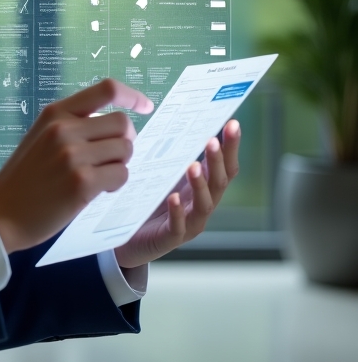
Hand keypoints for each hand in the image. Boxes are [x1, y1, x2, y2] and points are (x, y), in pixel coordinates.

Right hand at [0, 79, 153, 252]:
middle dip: (125, 141)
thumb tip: (117, 124)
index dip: (131, 96)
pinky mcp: (82, 182)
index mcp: (55, 113)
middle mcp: (64, 129)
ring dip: (120, 164)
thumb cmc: (25, 177)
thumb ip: (72, 125)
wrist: (2, 211)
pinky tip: (98, 189)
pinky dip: (116, 183)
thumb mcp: (41, 137)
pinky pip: (121, 174)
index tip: (145, 107)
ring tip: (100, 175)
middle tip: (112, 157)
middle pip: (123, 123)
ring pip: (126, 149)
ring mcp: (73, 155)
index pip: (106, 89)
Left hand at [113, 119, 241, 268]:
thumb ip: (174, 155)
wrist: (129, 239)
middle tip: (212, 141)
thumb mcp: (163, 174)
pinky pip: (178, 226)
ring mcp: (189, 223)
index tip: (232, 124)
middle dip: (217, 161)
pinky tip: (174, 198)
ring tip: (193, 166)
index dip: (230, 147)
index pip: (223, 166)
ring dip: (200, 184)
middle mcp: (201, 204)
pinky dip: (178, 212)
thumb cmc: (150, 202)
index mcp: (202, 187)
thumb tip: (179, 122)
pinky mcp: (171, 237)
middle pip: (218, 182)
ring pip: (204, 204)